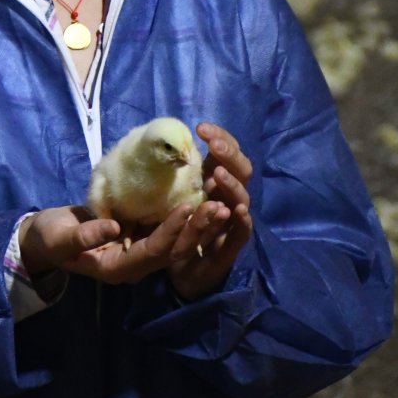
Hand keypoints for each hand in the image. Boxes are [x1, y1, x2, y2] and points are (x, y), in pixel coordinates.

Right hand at [19, 203, 217, 286]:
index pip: (152, 252)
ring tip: (220, 203)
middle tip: (219, 206)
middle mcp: (135, 265)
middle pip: (173, 251)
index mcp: (118, 269)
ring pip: (176, 243)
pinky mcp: (140, 238)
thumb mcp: (60, 238)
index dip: (170, 230)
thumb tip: (114, 227)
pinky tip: (202, 200)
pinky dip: (187, 219)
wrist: (46, 237)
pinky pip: (169, 231)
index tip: (187, 207)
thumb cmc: (50, 238)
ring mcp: (139, 253)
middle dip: (196, 230)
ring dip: (198, 225)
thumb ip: (85, 237)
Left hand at [167, 122, 252, 300]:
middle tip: (214, 144)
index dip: (220, 137)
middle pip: (241, 170)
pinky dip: (242, 221)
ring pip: (242, 198)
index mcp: (215, 179)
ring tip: (218, 173)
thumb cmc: (171, 224)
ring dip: (232, 184)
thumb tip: (156, 138)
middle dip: (229, 155)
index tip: (201, 127)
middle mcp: (228, 196)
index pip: (226, 152)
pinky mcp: (229, 247)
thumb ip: (167, 171)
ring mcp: (232, 220)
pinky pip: (241, 233)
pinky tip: (237, 210)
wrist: (178, 269)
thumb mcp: (166, 192)